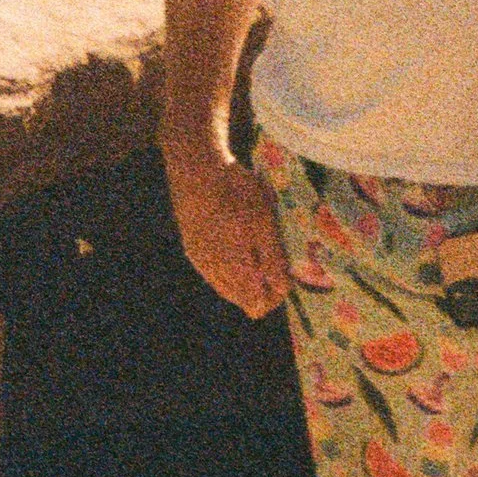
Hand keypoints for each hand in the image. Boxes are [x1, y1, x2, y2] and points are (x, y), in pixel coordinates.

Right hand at [164, 146, 289, 319]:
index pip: (258, 306)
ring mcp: (201, 262)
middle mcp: (215, 273)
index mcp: (235, 270)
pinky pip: (214, 272)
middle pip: (243, 300)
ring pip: (228, 287)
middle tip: (274, 260)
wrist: (197, 170)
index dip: (276, 296)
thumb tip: (283, 290)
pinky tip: (236, 242)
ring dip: (245, 276)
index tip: (285, 275)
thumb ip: (273, 260)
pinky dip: (229, 266)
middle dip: (262, 286)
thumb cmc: (237, 193)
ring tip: (256, 247)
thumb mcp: (265, 223)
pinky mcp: (192, 249)